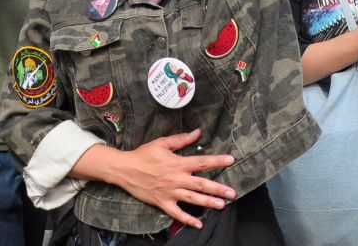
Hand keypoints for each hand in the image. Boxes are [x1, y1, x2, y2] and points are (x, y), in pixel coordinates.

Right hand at [113, 129, 235, 228]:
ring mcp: (170, 192)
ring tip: (222, 205)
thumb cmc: (143, 155)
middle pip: (201, 184)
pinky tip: (198, 224)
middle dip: (218, 188)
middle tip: (232, 193)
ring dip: (208, 202)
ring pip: (192, 199)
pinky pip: (177, 213)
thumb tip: (197, 133)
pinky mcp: (162, 202)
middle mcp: (176, 178)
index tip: (231, 160)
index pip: (201, 162)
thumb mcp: (162, 143)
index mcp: (177, 163)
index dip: (217, 161)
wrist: (125, 169)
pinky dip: (187, 220)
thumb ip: (181, 139)